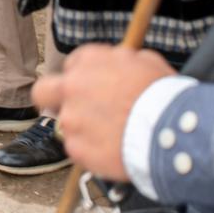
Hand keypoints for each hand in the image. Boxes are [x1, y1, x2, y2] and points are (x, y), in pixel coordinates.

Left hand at [34, 45, 173, 181]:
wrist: (169, 131)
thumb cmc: (163, 94)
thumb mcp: (145, 61)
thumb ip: (119, 61)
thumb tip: (115, 63)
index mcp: (89, 61)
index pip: (72, 65)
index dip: (85, 77)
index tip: (97, 87)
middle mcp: (72, 87)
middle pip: (43, 91)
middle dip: (53, 99)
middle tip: (74, 109)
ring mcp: (71, 120)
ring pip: (67, 125)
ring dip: (84, 129)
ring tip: (113, 136)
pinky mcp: (75, 149)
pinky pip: (79, 149)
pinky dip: (93, 151)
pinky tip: (114, 150)